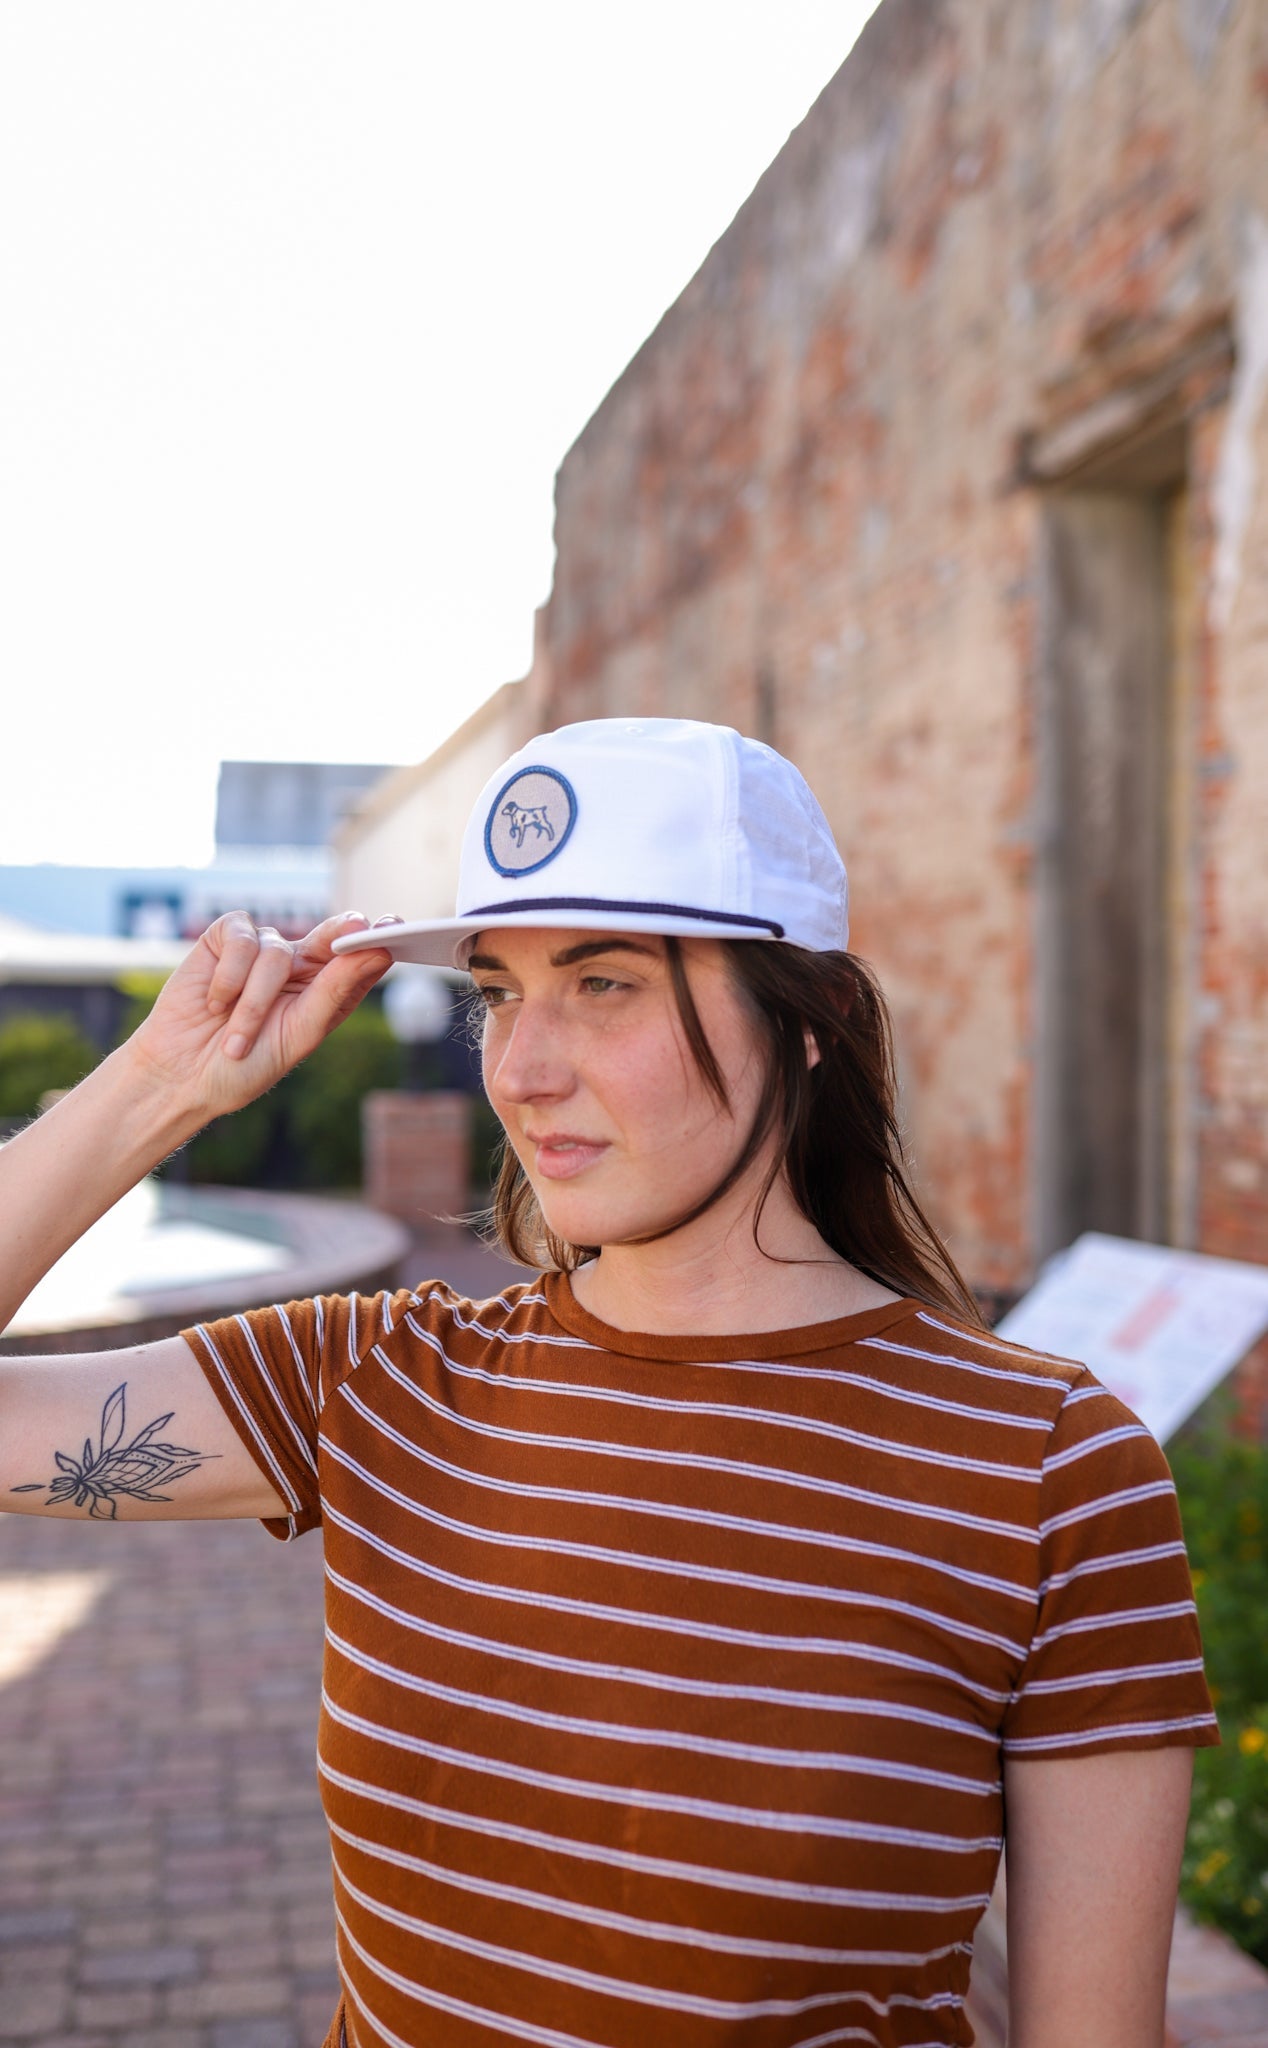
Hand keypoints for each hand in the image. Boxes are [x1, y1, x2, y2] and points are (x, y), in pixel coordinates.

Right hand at [125, 910, 395, 1123]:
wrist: (181, 1075)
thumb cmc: (244, 1065)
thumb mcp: (298, 1034)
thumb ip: (335, 991)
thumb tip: (376, 952)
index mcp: (325, 991)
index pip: (359, 959)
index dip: (378, 941)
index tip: (396, 929)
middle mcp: (299, 966)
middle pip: (331, 935)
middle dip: (343, 931)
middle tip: (357, 927)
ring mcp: (261, 950)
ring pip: (276, 950)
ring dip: (254, 1000)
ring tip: (234, 1036)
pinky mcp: (224, 940)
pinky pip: (240, 939)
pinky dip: (228, 976)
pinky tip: (215, 1003)